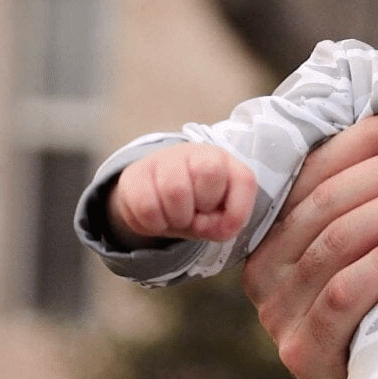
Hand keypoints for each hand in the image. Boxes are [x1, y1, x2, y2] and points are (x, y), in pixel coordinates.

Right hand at [108, 143, 257, 244]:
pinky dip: (154, 224)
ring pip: (175, 190)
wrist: (155, 202)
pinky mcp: (134, 174)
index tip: (223, 219)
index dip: (236, 210)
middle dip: (205, 208)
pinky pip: (146, 206)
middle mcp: (195, 152)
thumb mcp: (220, 219)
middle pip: (208, 174)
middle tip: (194, 216)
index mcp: (224, 162)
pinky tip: (157, 218)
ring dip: (177, 219)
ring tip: (175, 218)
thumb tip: (211, 226)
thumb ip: (227, 223)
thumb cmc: (196, 207)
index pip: (244, 180)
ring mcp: (162, 159)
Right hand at [241, 110, 377, 378]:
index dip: (368, 139)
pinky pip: (346, 290)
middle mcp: (264, 273)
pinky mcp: (304, 352)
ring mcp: (279, 315)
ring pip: (338, 238)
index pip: (314, 170)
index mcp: (272, 236)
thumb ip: (368, 207)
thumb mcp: (367, 258)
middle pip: (328, 200)